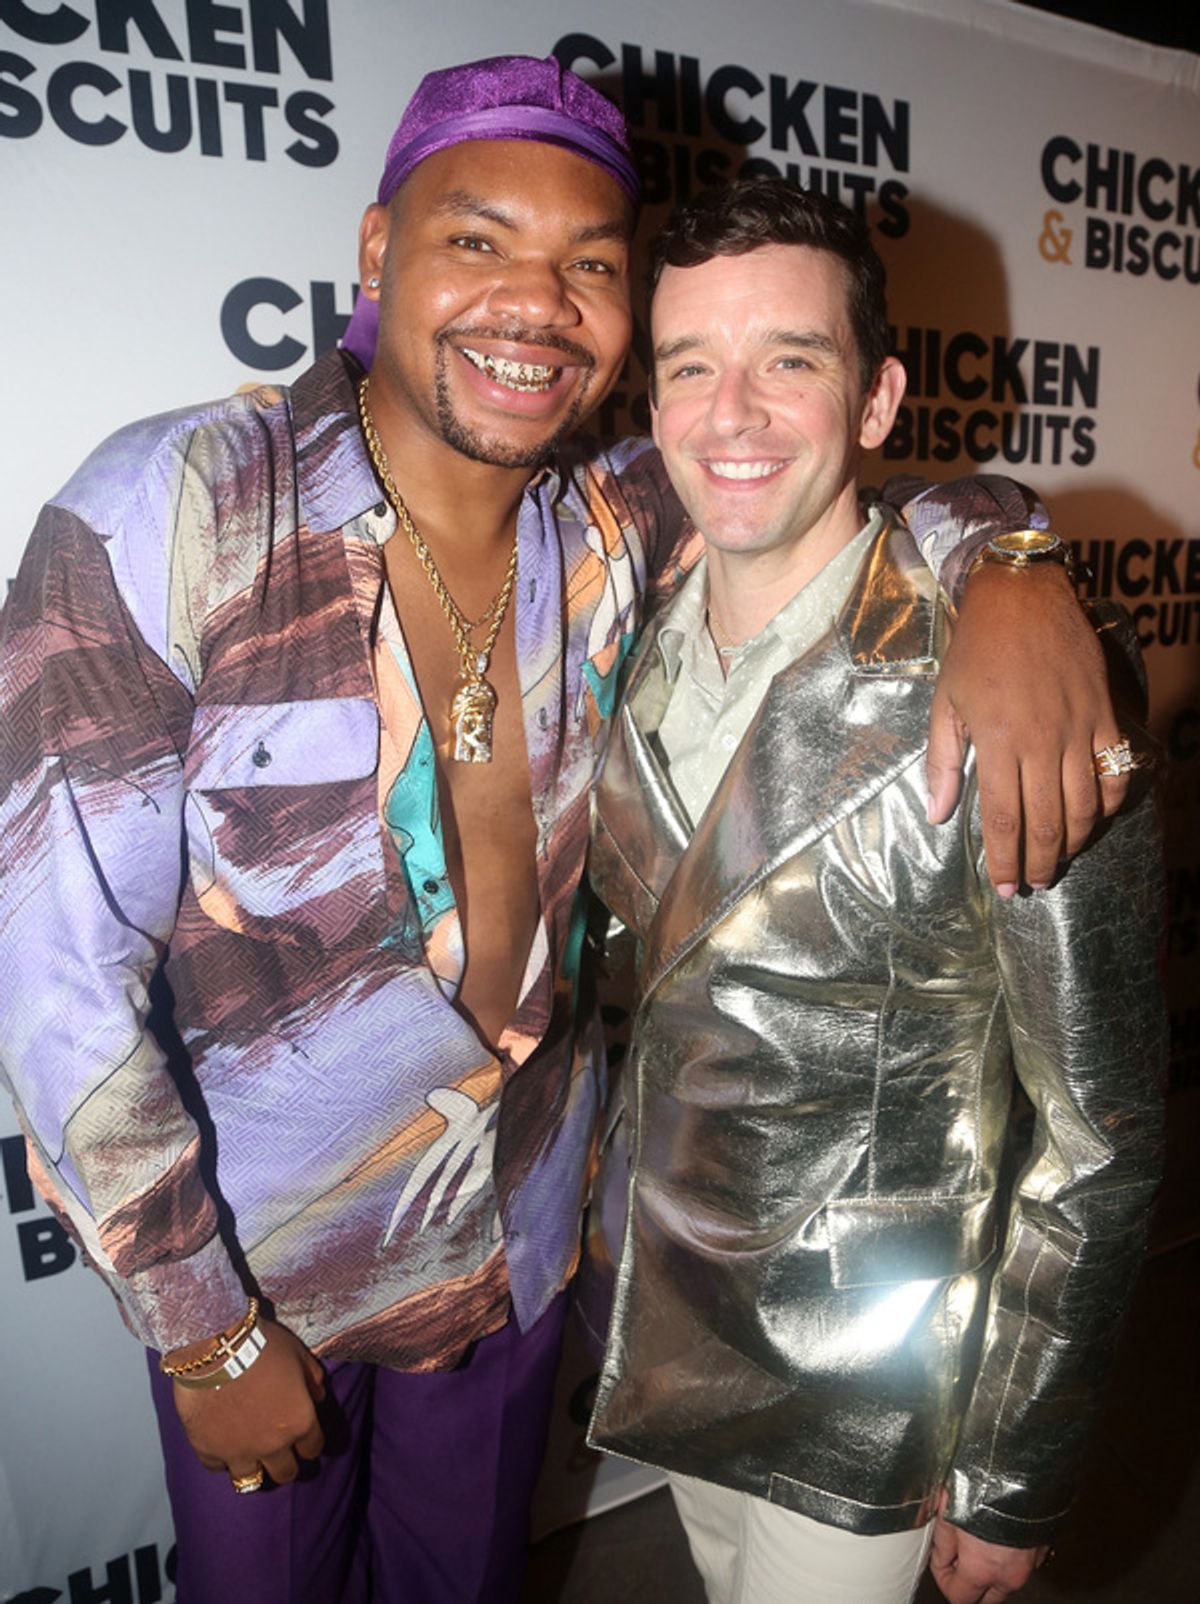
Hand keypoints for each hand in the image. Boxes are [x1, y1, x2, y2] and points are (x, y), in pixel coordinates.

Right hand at [169, 1318, 325, 1485]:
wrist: (216, 1348)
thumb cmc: (263, 1346)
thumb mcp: (299, 1354)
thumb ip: (313, 1379)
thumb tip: (318, 1397)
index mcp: (299, 1422)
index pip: (313, 1448)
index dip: (310, 1442)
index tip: (304, 1437)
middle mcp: (272, 1445)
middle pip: (286, 1473)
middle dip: (286, 1463)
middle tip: (279, 1451)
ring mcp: (238, 1452)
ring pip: (250, 1481)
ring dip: (253, 1468)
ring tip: (250, 1456)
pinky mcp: (208, 1450)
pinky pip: (216, 1467)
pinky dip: (220, 1458)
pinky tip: (220, 1443)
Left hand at [926, 562, 1126, 895]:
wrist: (1022, 596)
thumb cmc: (975, 649)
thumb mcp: (945, 703)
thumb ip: (942, 762)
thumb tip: (938, 814)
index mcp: (997, 742)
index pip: (1004, 820)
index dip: (1006, 861)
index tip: (1006, 888)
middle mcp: (1041, 741)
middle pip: (1046, 822)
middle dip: (1040, 862)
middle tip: (1034, 884)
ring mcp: (1077, 728)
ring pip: (1084, 803)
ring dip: (1074, 840)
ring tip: (1060, 860)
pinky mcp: (1103, 713)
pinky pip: (1114, 768)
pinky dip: (1111, 800)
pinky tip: (1098, 815)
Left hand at [929, 1493, 1049, 1602]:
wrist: (1021, 1464)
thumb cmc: (982, 1483)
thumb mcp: (947, 1511)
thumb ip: (943, 1542)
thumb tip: (941, 1555)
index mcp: (982, 1569)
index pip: (958, 1598)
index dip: (943, 1579)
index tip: (939, 1560)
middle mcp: (1010, 1574)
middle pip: (986, 1598)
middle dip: (970, 1585)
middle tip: (958, 1558)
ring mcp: (1030, 1562)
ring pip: (1007, 1581)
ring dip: (992, 1570)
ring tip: (977, 1539)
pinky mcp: (1042, 1546)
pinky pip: (1024, 1562)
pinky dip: (1011, 1555)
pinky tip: (999, 1531)